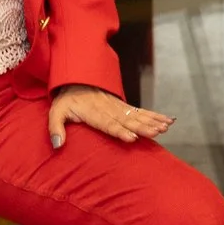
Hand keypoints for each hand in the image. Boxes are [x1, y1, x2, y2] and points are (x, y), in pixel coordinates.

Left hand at [48, 84, 172, 149]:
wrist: (77, 80)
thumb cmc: (67, 100)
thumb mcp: (56, 112)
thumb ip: (55, 128)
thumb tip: (57, 145)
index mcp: (93, 113)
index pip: (108, 124)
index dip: (120, 131)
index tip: (132, 137)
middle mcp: (109, 110)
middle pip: (128, 120)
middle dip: (143, 126)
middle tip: (157, 132)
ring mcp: (119, 107)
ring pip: (137, 115)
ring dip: (153, 121)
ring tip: (166, 127)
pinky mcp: (124, 107)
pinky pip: (141, 111)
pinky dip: (155, 115)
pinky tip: (167, 120)